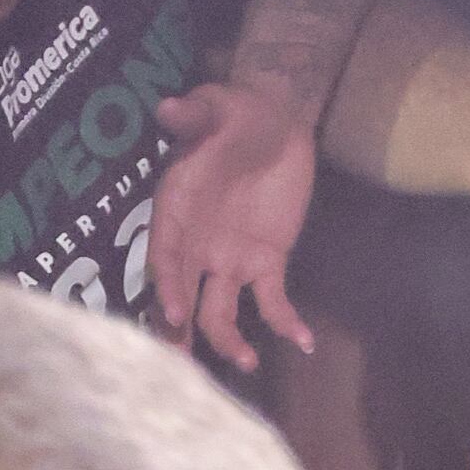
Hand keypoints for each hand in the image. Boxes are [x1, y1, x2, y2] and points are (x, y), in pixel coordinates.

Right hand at [149, 82, 316, 369]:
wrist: (276, 121)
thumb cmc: (237, 112)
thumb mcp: (216, 106)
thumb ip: (194, 113)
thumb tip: (171, 108)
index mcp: (176, 211)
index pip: (165, 255)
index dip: (166, 285)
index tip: (172, 313)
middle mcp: (197, 244)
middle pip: (184, 295)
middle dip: (182, 330)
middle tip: (185, 362)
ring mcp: (229, 259)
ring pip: (220, 310)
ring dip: (229, 339)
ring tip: (247, 363)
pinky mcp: (266, 263)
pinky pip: (272, 300)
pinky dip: (286, 323)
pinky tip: (304, 342)